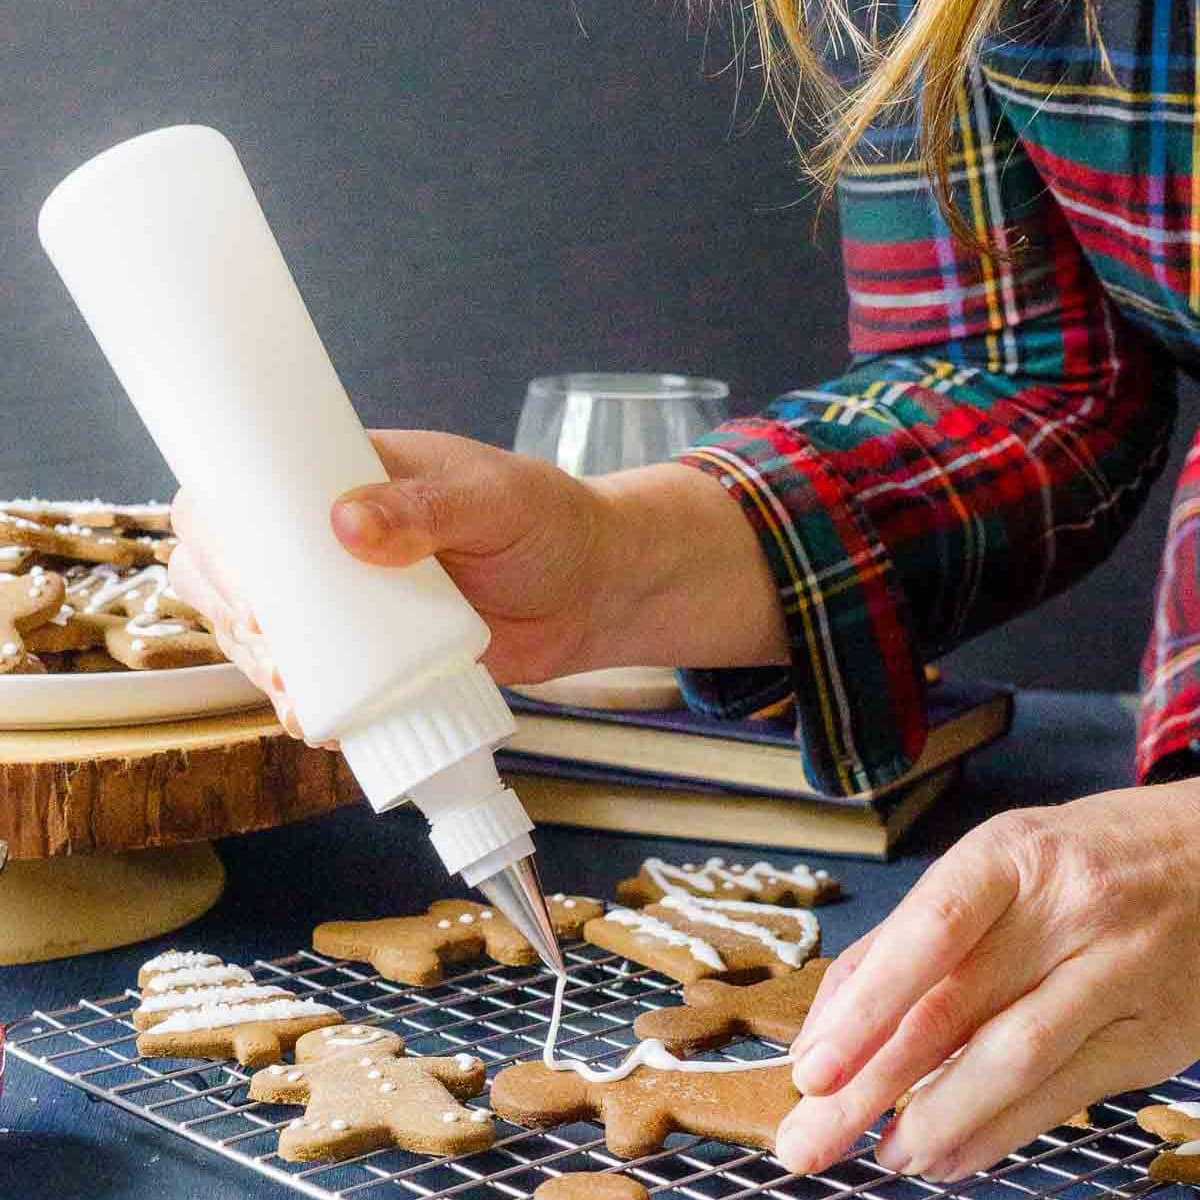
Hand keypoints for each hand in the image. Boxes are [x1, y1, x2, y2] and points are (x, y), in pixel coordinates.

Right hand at [168, 431, 606, 739]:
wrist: (594, 592)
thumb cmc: (547, 524)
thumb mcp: (493, 500)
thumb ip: (428, 507)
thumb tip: (346, 521)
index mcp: (348, 477)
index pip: (250, 490)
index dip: (223, 534)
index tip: (247, 584)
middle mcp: (332, 540)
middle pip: (239, 569)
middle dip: (236, 612)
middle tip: (270, 646)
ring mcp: (350, 601)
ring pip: (267, 630)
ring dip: (261, 664)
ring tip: (293, 693)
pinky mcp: (377, 655)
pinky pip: (320, 678)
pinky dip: (307, 702)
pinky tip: (316, 721)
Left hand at [775, 782, 1199, 1180]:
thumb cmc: (1076, 860)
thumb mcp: (994, 864)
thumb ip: (910, 938)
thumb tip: (830, 1026)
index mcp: (1009, 857)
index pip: (927, 934)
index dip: (865, 1006)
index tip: (811, 1068)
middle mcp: (1067, 911)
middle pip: (955, 1010)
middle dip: (872, 1085)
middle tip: (810, 1140)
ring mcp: (1120, 973)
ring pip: (1014, 1062)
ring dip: (937, 1121)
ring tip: (883, 1155)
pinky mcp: (1155, 1036)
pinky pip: (1066, 1095)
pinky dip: (999, 1132)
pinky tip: (951, 1155)